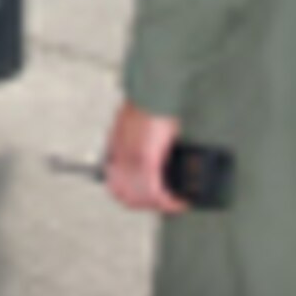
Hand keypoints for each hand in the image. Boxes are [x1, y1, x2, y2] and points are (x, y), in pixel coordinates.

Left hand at [102, 100, 188, 214]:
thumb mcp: (134, 123)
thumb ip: (136, 141)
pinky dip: (168, 202)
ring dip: (158, 206)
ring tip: (174, 204)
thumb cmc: (147, 103)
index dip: (130, 197)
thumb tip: (152, 155)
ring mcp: (131, 159)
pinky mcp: (146, 158)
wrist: (153, 90)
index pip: (115, 186)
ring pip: (140, 198)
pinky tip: (180, 201)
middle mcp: (120, 157)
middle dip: (145, 205)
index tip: (146, 199)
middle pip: (125, 196)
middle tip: (163, 204)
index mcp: (116, 149)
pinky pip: (154, 192)